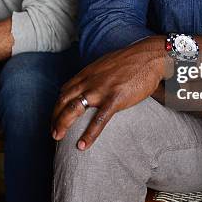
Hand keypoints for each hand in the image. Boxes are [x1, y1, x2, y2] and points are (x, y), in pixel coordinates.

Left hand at [51, 36, 171, 149]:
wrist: (149, 57)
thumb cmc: (131, 60)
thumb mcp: (106, 64)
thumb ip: (96, 75)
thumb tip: (93, 84)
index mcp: (87, 72)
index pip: (64, 90)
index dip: (57, 105)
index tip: (56, 117)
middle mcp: (89, 80)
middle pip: (63, 100)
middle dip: (55, 117)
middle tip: (53, 133)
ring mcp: (101, 90)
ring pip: (74, 108)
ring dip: (63, 124)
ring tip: (58, 138)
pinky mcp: (115, 98)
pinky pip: (98, 119)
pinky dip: (89, 134)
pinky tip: (83, 145)